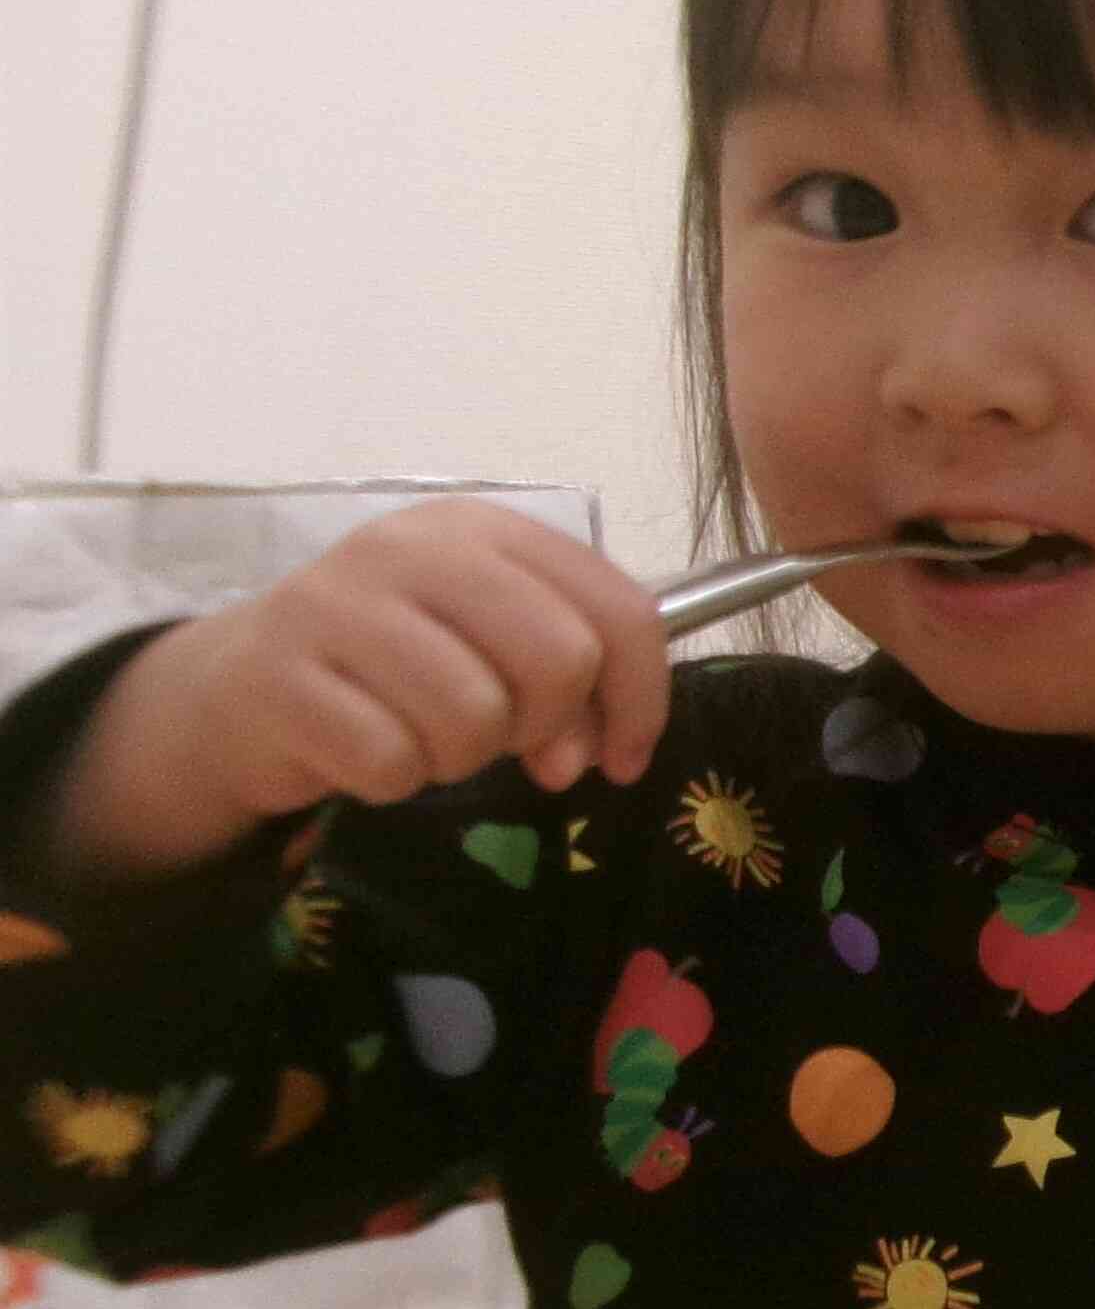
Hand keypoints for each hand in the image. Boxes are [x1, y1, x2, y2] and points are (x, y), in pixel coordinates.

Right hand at [57, 500, 669, 882]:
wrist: (240, 688)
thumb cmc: (392, 667)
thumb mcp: (491, 649)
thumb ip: (570, 683)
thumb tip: (597, 753)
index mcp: (482, 529)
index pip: (617, 608)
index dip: (640, 697)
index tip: (624, 755)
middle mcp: (409, 548)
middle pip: (558, 658)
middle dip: (545, 725)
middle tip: (503, 741)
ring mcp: (335, 604)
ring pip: (472, 718)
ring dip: (458, 756)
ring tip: (419, 736)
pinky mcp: (279, 674)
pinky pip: (390, 760)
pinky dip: (390, 780)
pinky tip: (362, 752)